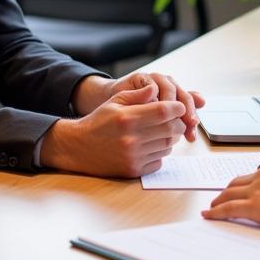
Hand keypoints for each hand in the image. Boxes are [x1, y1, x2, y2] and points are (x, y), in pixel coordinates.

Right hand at [41, 80, 187, 177]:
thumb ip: (138, 95)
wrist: (79, 147)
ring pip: (167, 146)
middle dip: (179, 123)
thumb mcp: (115, 101)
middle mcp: (132, 139)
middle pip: (170, 130)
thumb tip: (156, 89)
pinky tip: (153, 145)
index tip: (180, 106)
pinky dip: (161, 152)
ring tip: (164, 131)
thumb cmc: (99, 121)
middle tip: (178, 119)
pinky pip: (159, 161)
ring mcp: (133, 157)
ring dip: (170, 138)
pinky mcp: (134, 170)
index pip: (163, 111)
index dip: (176, 108)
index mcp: (128, 118)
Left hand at [203, 158, 259, 232]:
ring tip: (213, 207)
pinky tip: (210, 215)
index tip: (237, 189)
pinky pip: (229, 209)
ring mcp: (257, 189)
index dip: (241, 185)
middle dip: (226, 191)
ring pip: (229, 194)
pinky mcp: (254, 206)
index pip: (251, 175)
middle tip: (220, 198)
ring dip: (219, 201)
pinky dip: (216, 212)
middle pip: (237, 182)